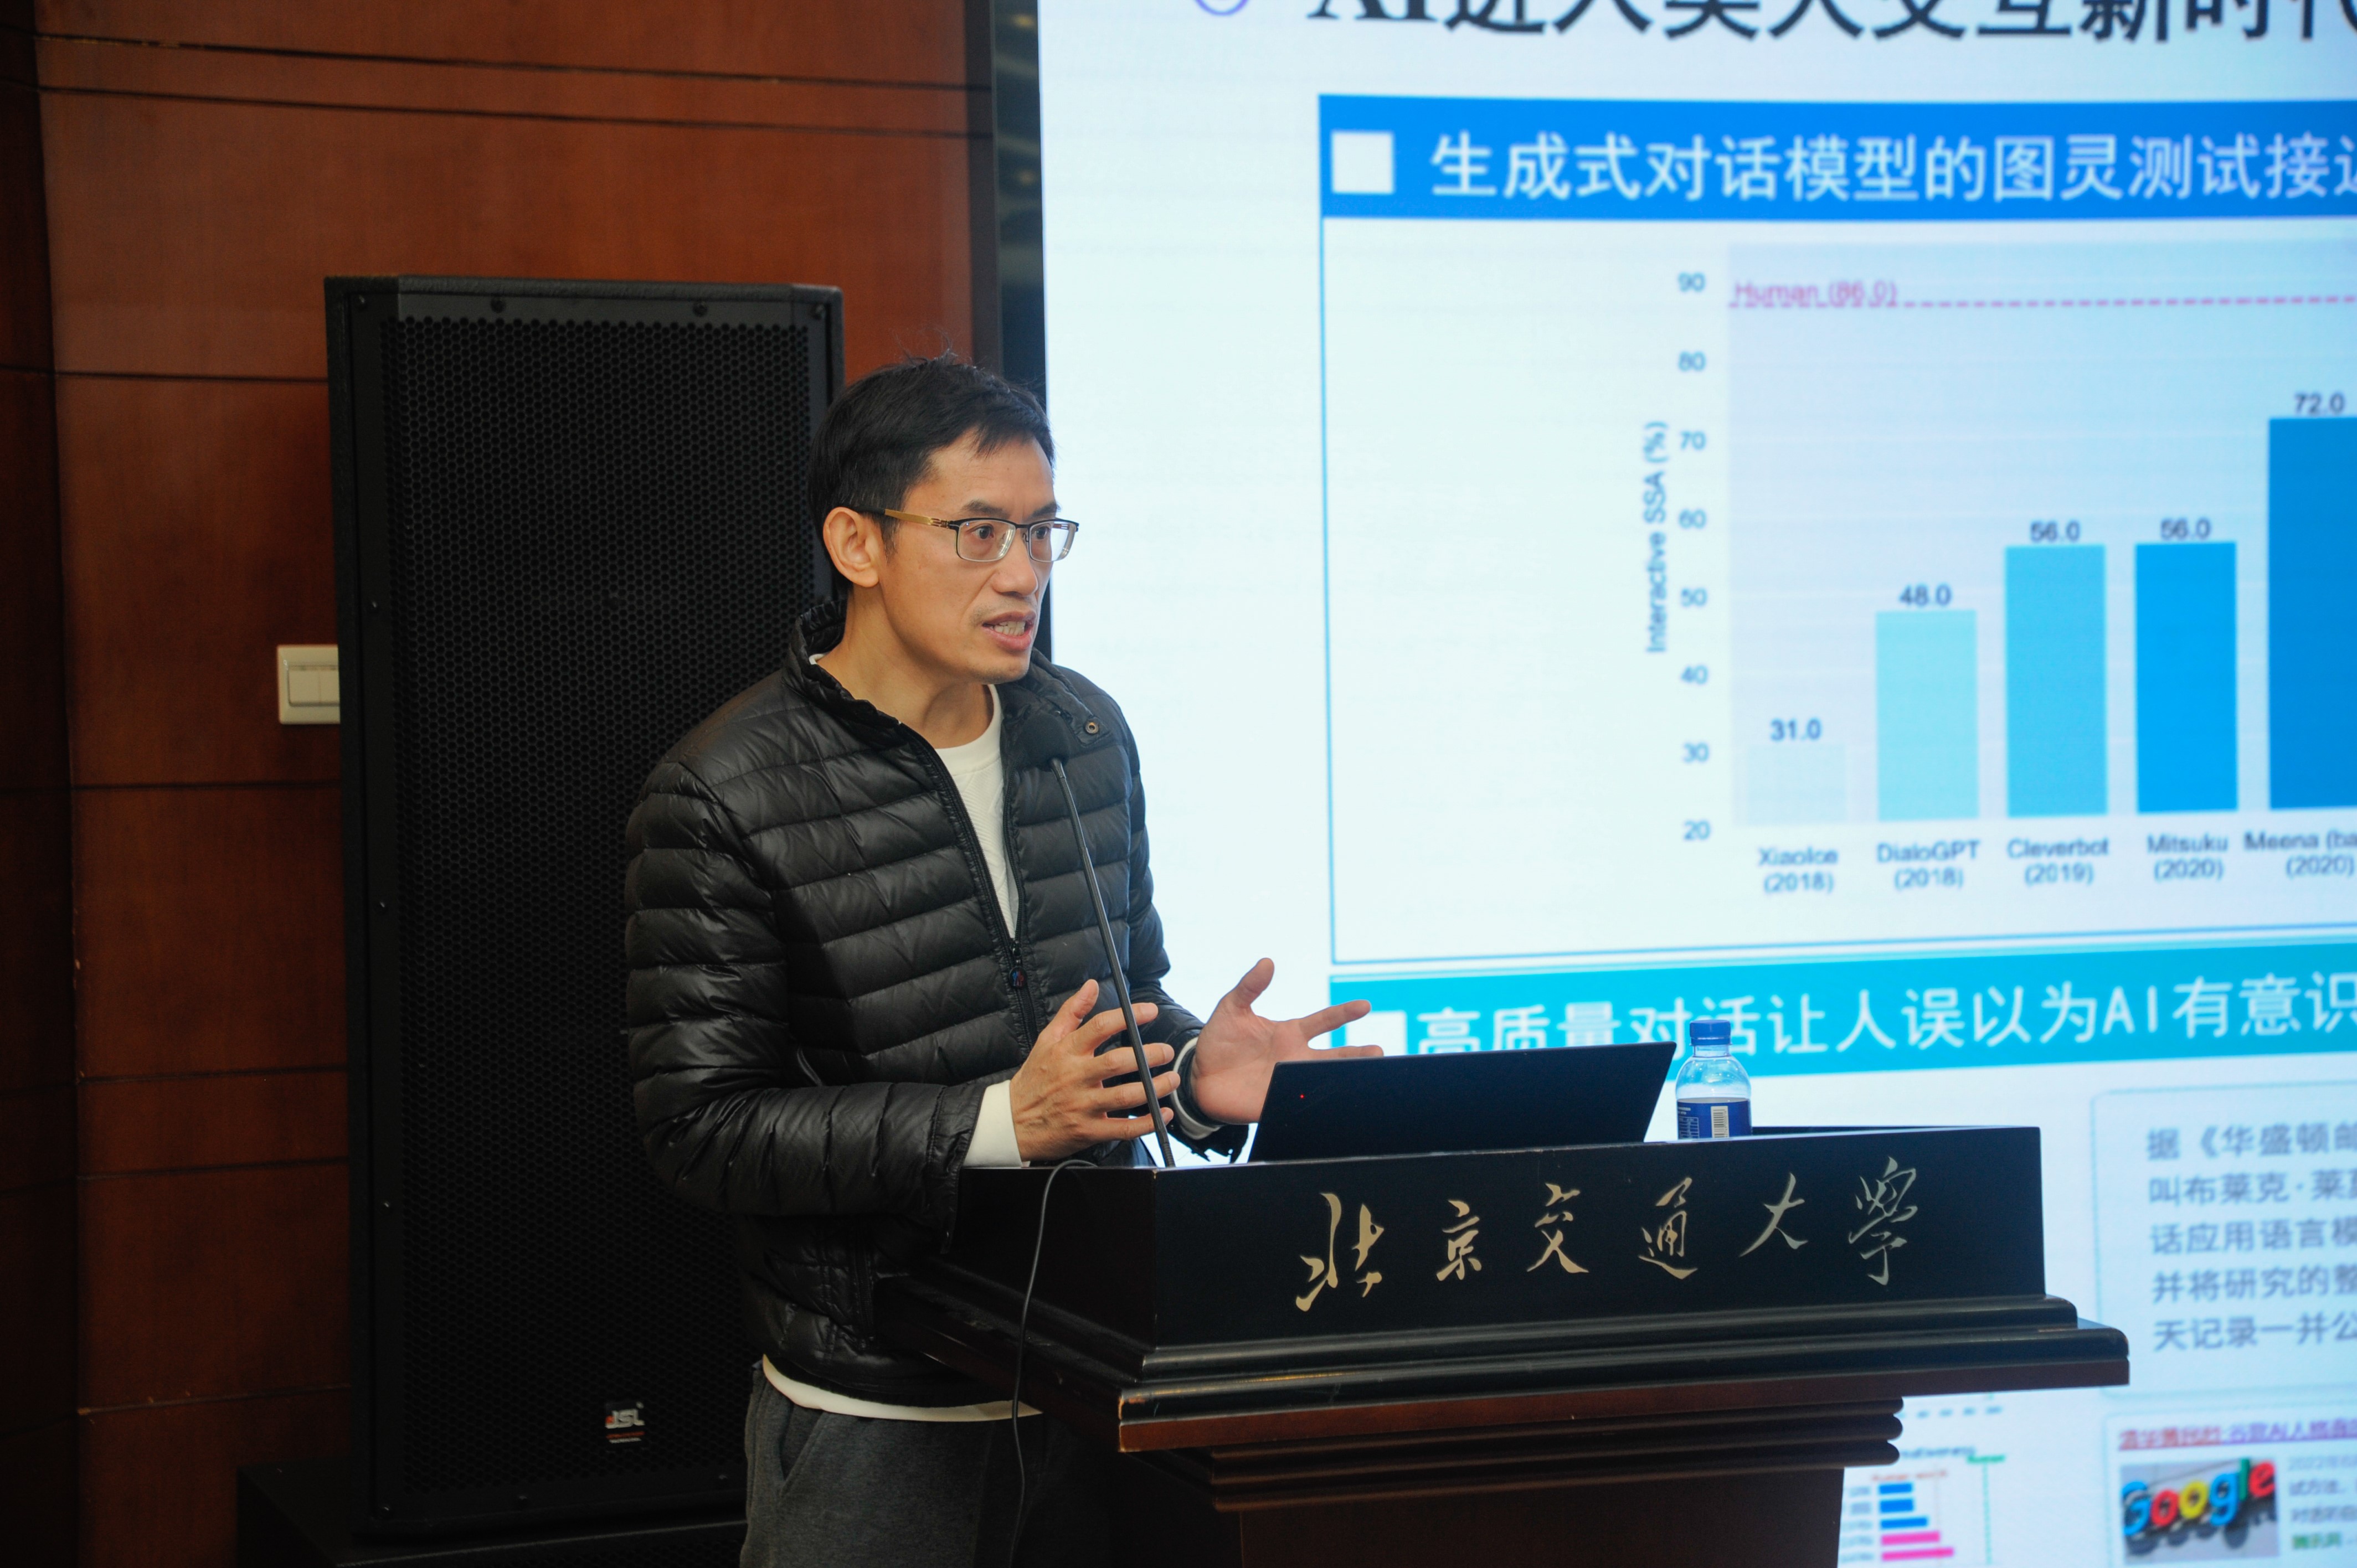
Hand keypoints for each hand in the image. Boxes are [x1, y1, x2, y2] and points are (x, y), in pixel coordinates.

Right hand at [1009, 980, 1178, 1162]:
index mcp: (1067, 1052)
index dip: (1129, 1016)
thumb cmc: (1035, 1079)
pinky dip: (1147, 1123)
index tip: (1150, 1011)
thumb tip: (1092, 985)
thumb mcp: (1047, 1040)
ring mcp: (1082, 1106)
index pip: (1100, 1027)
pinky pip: (1122, 1128)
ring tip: (1171, 1078)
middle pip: (1117, 1062)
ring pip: (1124, 1096)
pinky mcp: (1088, 1131)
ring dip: (1154, 1088)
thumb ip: (1072, 1011)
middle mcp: (1075, 1077)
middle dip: (1148, 1055)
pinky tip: (1163, 1113)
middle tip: (1166, 1051)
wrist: (1014, 1122)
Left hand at [1188, 959, 1378, 1125]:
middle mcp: (1295, 1057)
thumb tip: (1267, 962)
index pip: (1324, 1021)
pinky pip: (1300, 1101)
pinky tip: (1332, 1101)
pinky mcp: (1276, 1101)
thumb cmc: (1219, 1039)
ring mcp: (1288, 1081)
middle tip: (1378, 1053)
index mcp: (1289, 1033)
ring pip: (1324, 1080)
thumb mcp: (1232, 1008)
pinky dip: (1317, 1101)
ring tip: (1367, 1078)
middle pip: (1335, 1056)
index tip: (1365, 1006)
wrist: (1198, 1075)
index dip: (1344, 1013)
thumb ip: (1249, 987)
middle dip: (1357, 1055)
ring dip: (1344, 1079)